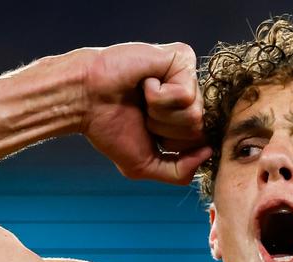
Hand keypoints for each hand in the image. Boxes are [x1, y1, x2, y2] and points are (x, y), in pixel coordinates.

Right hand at [80, 42, 211, 184]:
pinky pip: (186, 95)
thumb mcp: (146, 165)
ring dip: (161, 115)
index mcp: (184, 117)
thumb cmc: (110, 128)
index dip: (174, 147)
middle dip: (167, 132)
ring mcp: (188, 76)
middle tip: (143, 114)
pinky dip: (158, 97)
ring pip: (195, 115)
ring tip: (143, 99)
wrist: (85, 100)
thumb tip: (207, 152)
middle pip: (200, 130)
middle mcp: (190, 95)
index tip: (149, 133)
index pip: (201, 144)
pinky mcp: (182, 58)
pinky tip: (145, 84)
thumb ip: (180, 172)